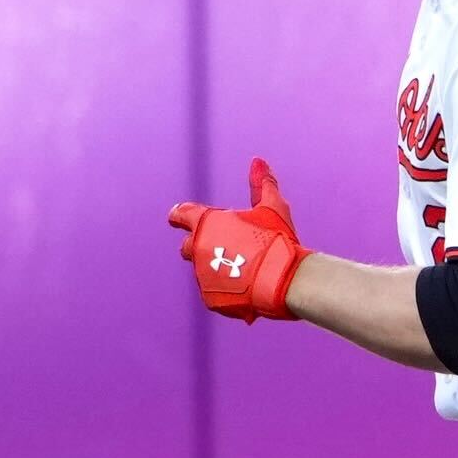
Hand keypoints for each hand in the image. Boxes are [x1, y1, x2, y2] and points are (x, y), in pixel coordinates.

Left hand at [167, 157, 308, 319]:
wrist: (282, 279)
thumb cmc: (277, 240)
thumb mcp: (273, 208)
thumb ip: (263, 184)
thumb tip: (258, 161)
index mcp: (207, 223)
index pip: (182, 214)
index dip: (179, 214)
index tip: (174, 215)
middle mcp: (197, 247)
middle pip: (187, 245)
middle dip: (198, 245)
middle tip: (220, 247)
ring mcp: (201, 274)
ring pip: (202, 270)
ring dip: (216, 268)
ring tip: (243, 270)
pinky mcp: (209, 297)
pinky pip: (212, 291)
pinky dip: (225, 289)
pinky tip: (244, 287)